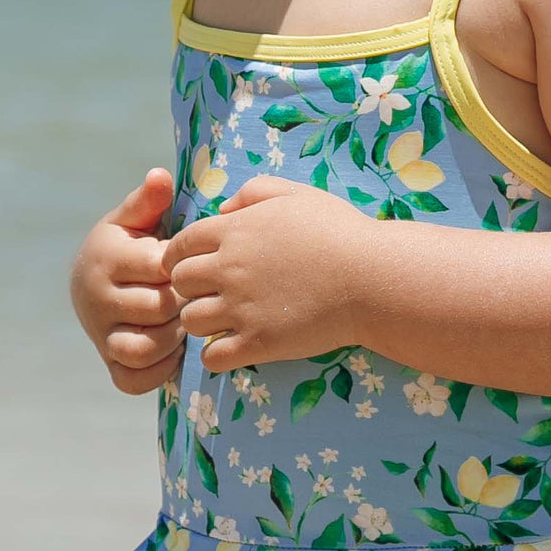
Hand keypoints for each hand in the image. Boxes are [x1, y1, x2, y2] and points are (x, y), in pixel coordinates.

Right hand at [70, 167, 187, 394]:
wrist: (91, 277)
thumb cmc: (128, 241)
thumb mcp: (134, 216)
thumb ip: (149, 200)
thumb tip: (160, 175)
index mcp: (109, 257)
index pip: (158, 267)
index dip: (185, 267)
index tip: (195, 262)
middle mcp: (98, 298)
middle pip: (157, 309)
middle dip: (184, 301)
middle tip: (198, 293)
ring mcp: (101, 332)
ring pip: (143, 348)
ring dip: (173, 338)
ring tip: (185, 319)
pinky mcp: (107, 360)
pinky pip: (132, 379)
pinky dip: (158, 370)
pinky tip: (175, 348)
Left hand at [160, 175, 371, 373]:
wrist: (371, 277)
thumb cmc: (338, 230)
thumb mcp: (295, 194)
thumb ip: (253, 192)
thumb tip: (224, 209)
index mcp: (235, 231)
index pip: (180, 245)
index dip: (182, 256)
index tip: (197, 264)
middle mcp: (230, 268)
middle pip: (179, 283)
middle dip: (190, 287)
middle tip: (213, 291)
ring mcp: (242, 308)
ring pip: (191, 321)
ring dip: (203, 321)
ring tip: (226, 319)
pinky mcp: (258, 343)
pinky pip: (212, 357)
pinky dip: (218, 353)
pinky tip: (237, 344)